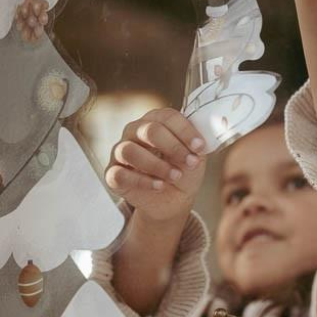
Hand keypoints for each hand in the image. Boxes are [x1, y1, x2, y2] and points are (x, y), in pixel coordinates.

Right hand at [105, 108, 206, 223]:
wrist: (173, 199)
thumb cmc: (183, 171)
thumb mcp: (195, 157)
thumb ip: (196, 144)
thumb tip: (204, 137)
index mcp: (155, 121)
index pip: (167, 117)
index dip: (185, 131)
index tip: (200, 147)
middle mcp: (134, 132)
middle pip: (149, 130)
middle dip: (174, 147)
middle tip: (190, 163)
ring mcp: (121, 152)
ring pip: (131, 151)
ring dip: (157, 165)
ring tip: (175, 176)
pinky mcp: (113, 174)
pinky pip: (120, 174)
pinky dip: (142, 181)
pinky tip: (159, 186)